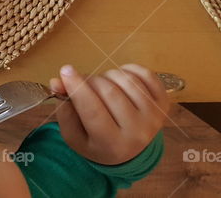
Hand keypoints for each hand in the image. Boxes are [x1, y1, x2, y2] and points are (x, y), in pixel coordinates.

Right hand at [49, 64, 168, 164]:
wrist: (130, 151)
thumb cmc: (97, 141)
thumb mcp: (74, 134)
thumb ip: (64, 109)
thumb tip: (57, 81)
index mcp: (112, 144)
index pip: (92, 110)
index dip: (77, 87)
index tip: (65, 70)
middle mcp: (137, 133)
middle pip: (109, 92)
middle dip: (90, 81)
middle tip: (83, 83)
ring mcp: (154, 118)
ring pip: (126, 81)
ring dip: (108, 76)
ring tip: (102, 85)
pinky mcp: (164, 104)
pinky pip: (146, 75)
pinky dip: (129, 69)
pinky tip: (120, 78)